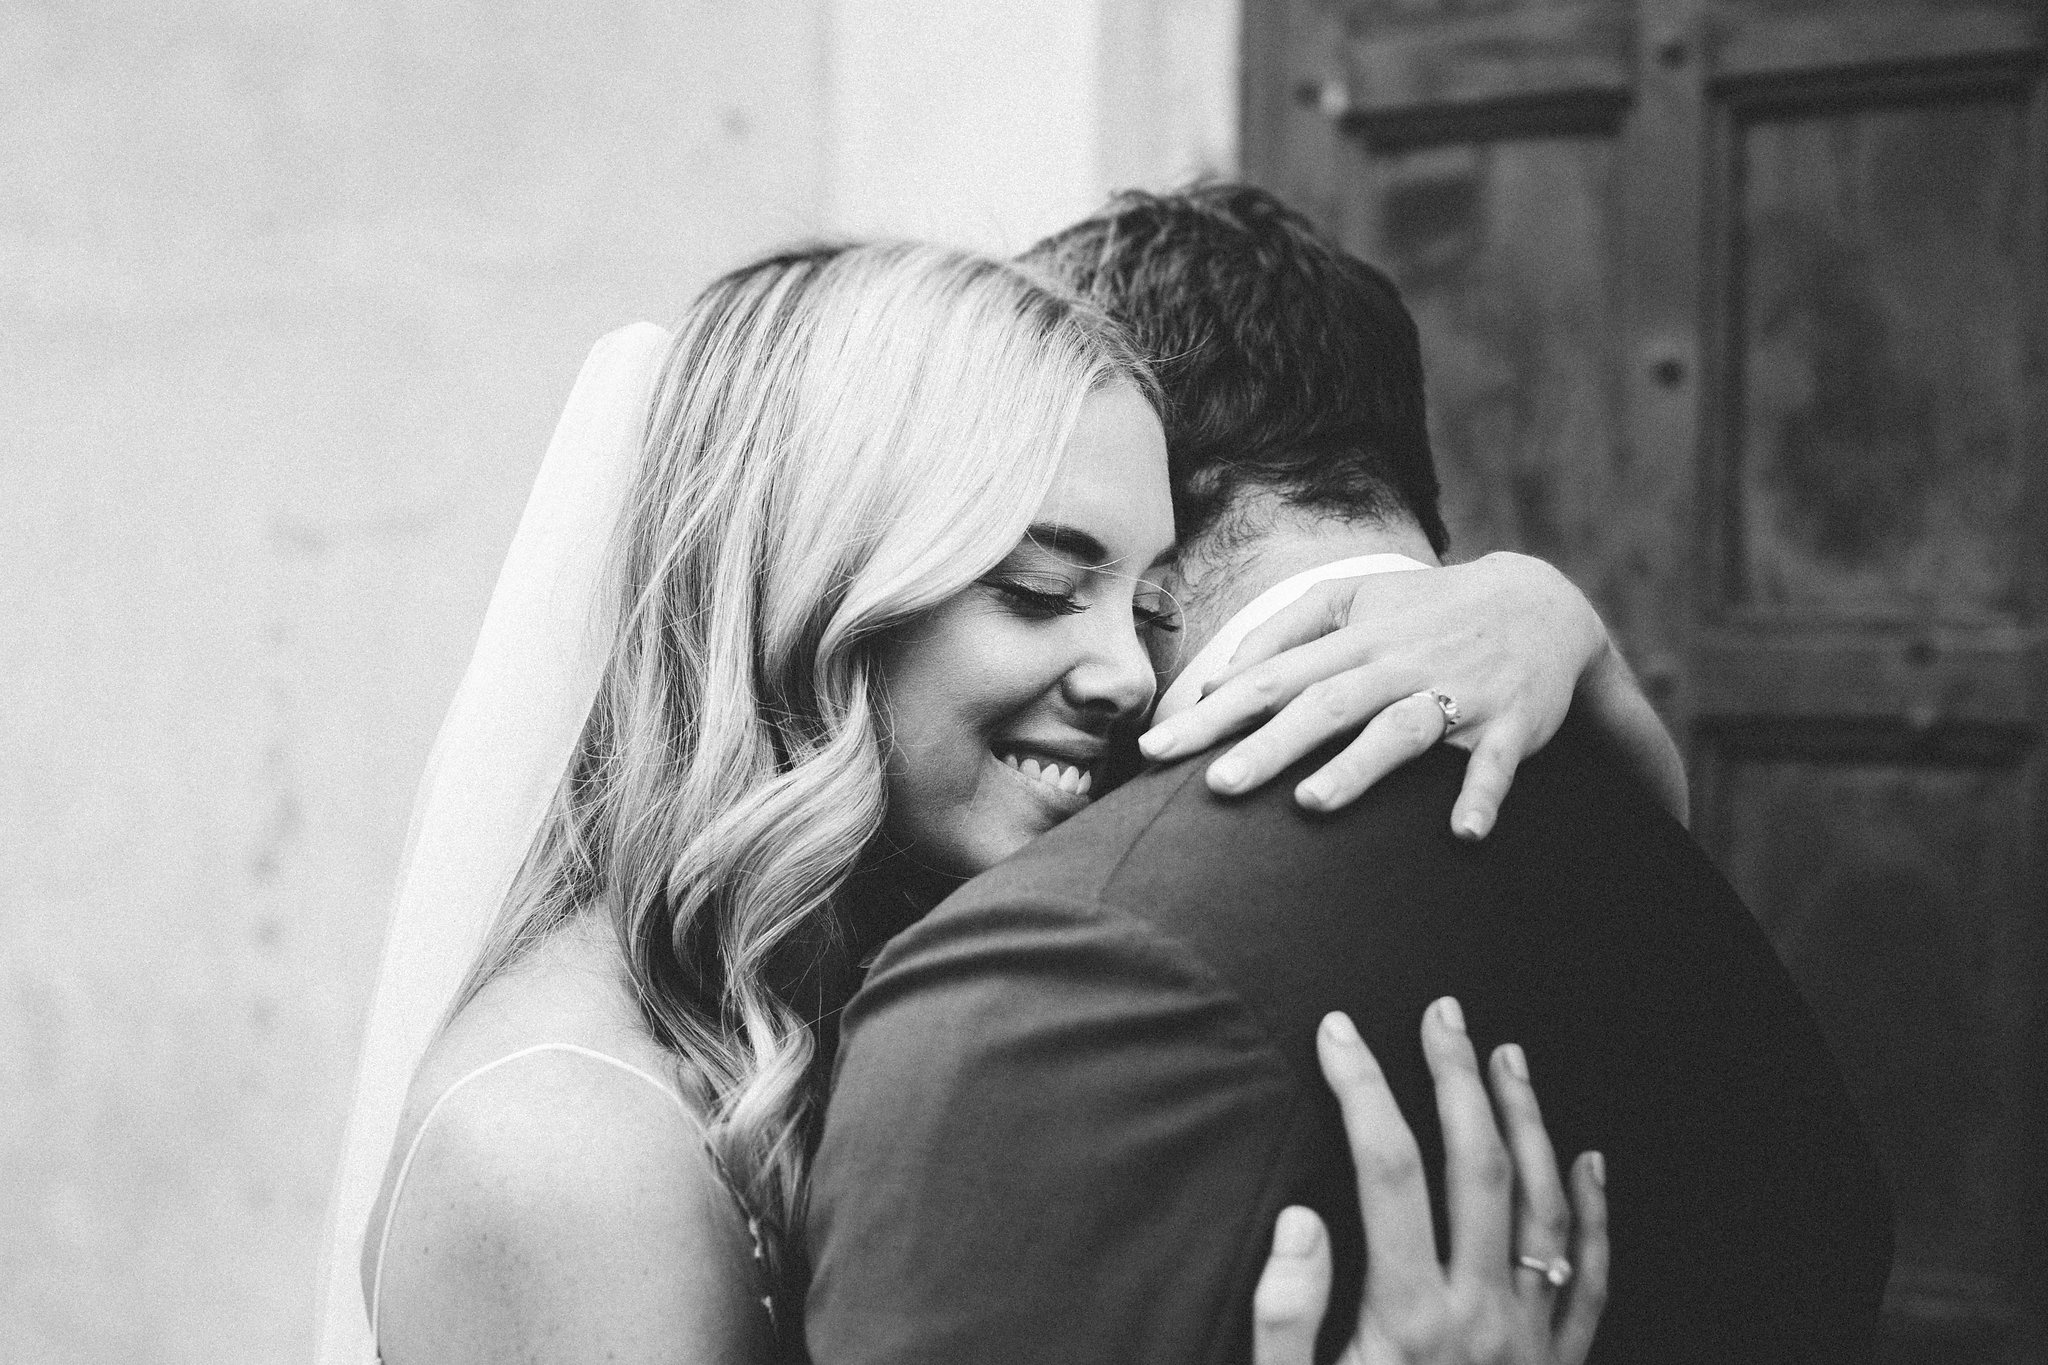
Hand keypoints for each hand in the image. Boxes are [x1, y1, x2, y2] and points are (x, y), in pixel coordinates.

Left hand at [1138, 553, 1619, 838]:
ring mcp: (1455, 694)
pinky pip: (1495, 764)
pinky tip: (1464, 833)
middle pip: (1324, 705)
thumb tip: (1222, 677)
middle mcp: (1397, 665)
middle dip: (1268, 746)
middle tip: (1215, 785)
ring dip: (1359, 767)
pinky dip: (1483, 796)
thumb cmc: (1425, 612)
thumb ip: (1285, 632)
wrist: (1542, 604)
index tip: (1155, 747)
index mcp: (1354, 642)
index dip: (1211, 712)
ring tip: (1311, 804)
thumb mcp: (1355, 601)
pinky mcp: (1510, 723)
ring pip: (1400, 730)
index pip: (1269, 678)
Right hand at [1250, 1000, 1607, 1364]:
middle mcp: (1480, 1316)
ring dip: (1527, 1123)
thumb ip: (1287, 1315)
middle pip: (1478, 1167)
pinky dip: (1594, 1214)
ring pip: (1544, 1208)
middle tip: (1443, 1016)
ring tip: (1508, 1059)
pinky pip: (1592, 1278)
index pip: (1388, 1170)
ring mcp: (1530, 1340)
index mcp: (1408, 1316)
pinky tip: (1591, 1163)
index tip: (1339, 1035)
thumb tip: (1300, 1222)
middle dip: (1457, 1078)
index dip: (1362, 1089)